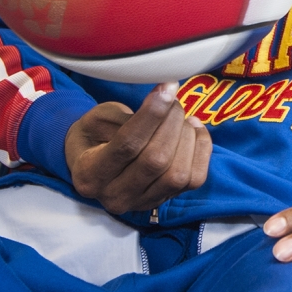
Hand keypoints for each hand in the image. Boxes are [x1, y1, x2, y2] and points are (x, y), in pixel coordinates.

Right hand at [64, 82, 211, 214]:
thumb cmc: (95, 135)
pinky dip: (201, 149)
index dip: (152, 114)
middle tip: (172, 100)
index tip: (167, 88)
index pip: (127, 145)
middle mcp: (115, 195)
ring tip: (180, 116)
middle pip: (156, 160)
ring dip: (187, 137)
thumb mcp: (97, 119)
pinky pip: (195, 179)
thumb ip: (126, 115)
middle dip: (171, 122)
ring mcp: (142, 203)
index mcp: (90, 173)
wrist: (94, 164)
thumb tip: (164, 101)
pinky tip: (194, 128)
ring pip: (178, 174)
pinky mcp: (165, 200)